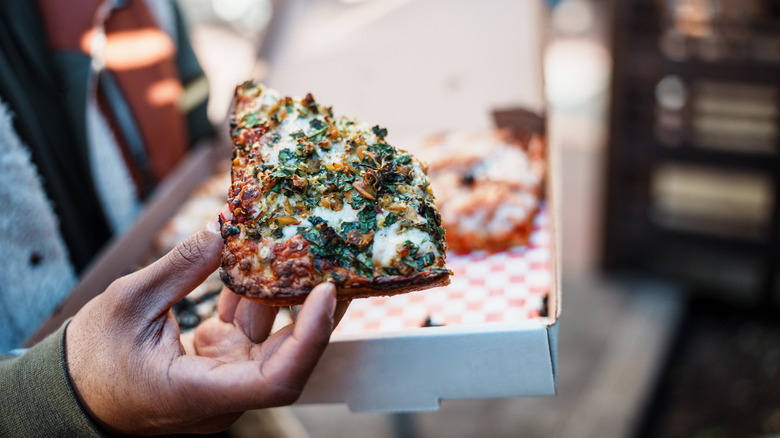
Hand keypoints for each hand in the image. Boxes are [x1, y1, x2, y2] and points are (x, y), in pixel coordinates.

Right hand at [65, 213, 347, 435]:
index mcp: (203, 392)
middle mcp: (225, 393)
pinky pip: (249, 330)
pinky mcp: (219, 362)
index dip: (312, 338)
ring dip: (285, 296)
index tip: (327, 292)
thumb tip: (222, 227)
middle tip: (335, 262)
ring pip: (272, 339)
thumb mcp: (129, 303)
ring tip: (303, 251)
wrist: (73, 391)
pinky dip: (254, 296)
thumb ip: (180, 267)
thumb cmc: (91, 360)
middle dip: (316, 310)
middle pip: (289, 357)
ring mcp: (225, 378)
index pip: (278, 379)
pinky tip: (258, 261)